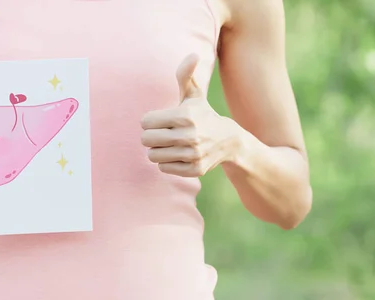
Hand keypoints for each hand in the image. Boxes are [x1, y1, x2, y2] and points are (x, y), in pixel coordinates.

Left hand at [140, 54, 242, 176]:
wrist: (229, 142)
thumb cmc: (203, 115)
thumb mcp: (194, 95)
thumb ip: (186, 75)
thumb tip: (193, 54)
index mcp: (185, 115)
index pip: (145, 122)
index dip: (150, 121)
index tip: (161, 121)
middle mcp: (190, 135)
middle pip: (146, 140)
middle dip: (152, 137)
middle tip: (163, 134)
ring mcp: (193, 154)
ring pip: (153, 156)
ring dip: (158, 150)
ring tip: (171, 144)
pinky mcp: (194, 170)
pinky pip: (163, 168)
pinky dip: (167, 163)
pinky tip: (179, 155)